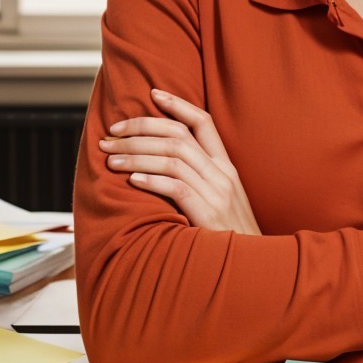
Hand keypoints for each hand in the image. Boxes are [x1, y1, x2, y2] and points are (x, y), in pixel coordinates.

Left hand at [101, 89, 260, 234]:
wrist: (252, 268)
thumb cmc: (227, 236)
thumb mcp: (220, 200)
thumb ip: (199, 179)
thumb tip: (161, 163)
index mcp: (226, 167)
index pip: (203, 122)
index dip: (178, 104)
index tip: (152, 93)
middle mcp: (223, 174)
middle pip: (178, 136)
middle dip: (140, 130)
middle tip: (111, 134)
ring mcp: (217, 193)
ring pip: (172, 158)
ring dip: (136, 155)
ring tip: (111, 160)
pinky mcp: (208, 214)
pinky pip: (176, 187)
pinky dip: (152, 180)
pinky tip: (132, 180)